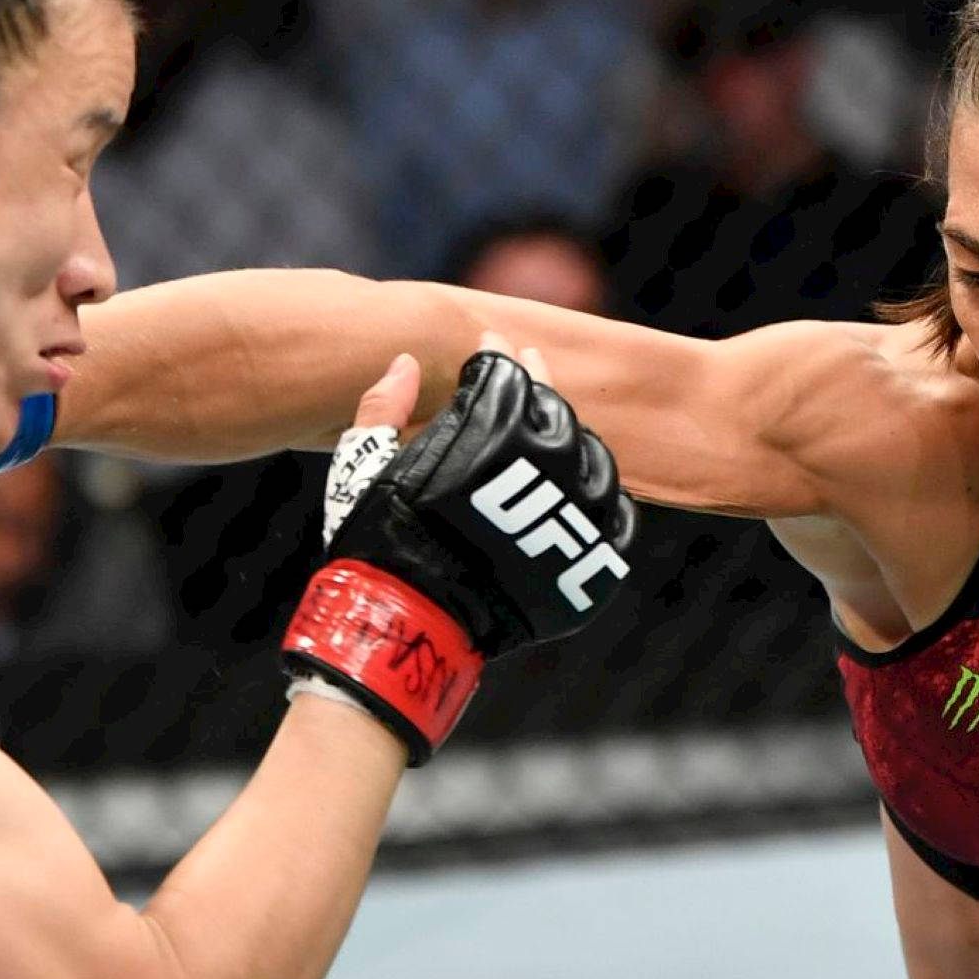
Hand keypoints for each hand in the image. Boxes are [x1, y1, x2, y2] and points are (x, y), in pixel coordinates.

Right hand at [282, 329, 635, 762]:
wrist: (410, 629)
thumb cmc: (378, 544)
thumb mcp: (362, 468)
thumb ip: (383, 407)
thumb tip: (406, 363)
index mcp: (486, 437)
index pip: (504, 377)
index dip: (495, 359)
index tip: (490, 350)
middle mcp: (543, 470)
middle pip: (555, 410)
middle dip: (538, 384)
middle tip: (530, 367)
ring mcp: (576, 517)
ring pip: (594, 458)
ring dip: (574, 440)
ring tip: (555, 433)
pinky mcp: (593, 563)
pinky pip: (617, 517)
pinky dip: (602, 500)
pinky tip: (581, 491)